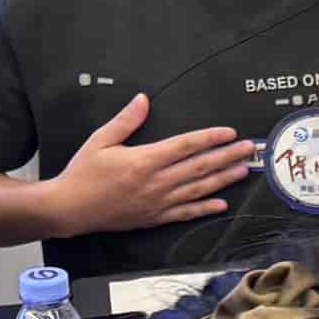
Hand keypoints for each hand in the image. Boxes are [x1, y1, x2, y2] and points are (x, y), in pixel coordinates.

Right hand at [47, 92, 257, 236]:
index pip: (186, 146)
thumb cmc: (83, 174)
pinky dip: (204, 209)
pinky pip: (185, 213)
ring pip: (198, 189)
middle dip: (227, 156)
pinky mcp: (154, 218)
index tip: (228, 133)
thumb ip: (125, 121)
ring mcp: (157, 202)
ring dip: (223, 180)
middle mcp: (155, 183)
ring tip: (242, 170)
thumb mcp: (100, 140)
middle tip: (249, 149)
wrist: (69, 209)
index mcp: (144, 161)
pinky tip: (221, 204)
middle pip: (199, 167)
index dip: (210, 138)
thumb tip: (142, 100)